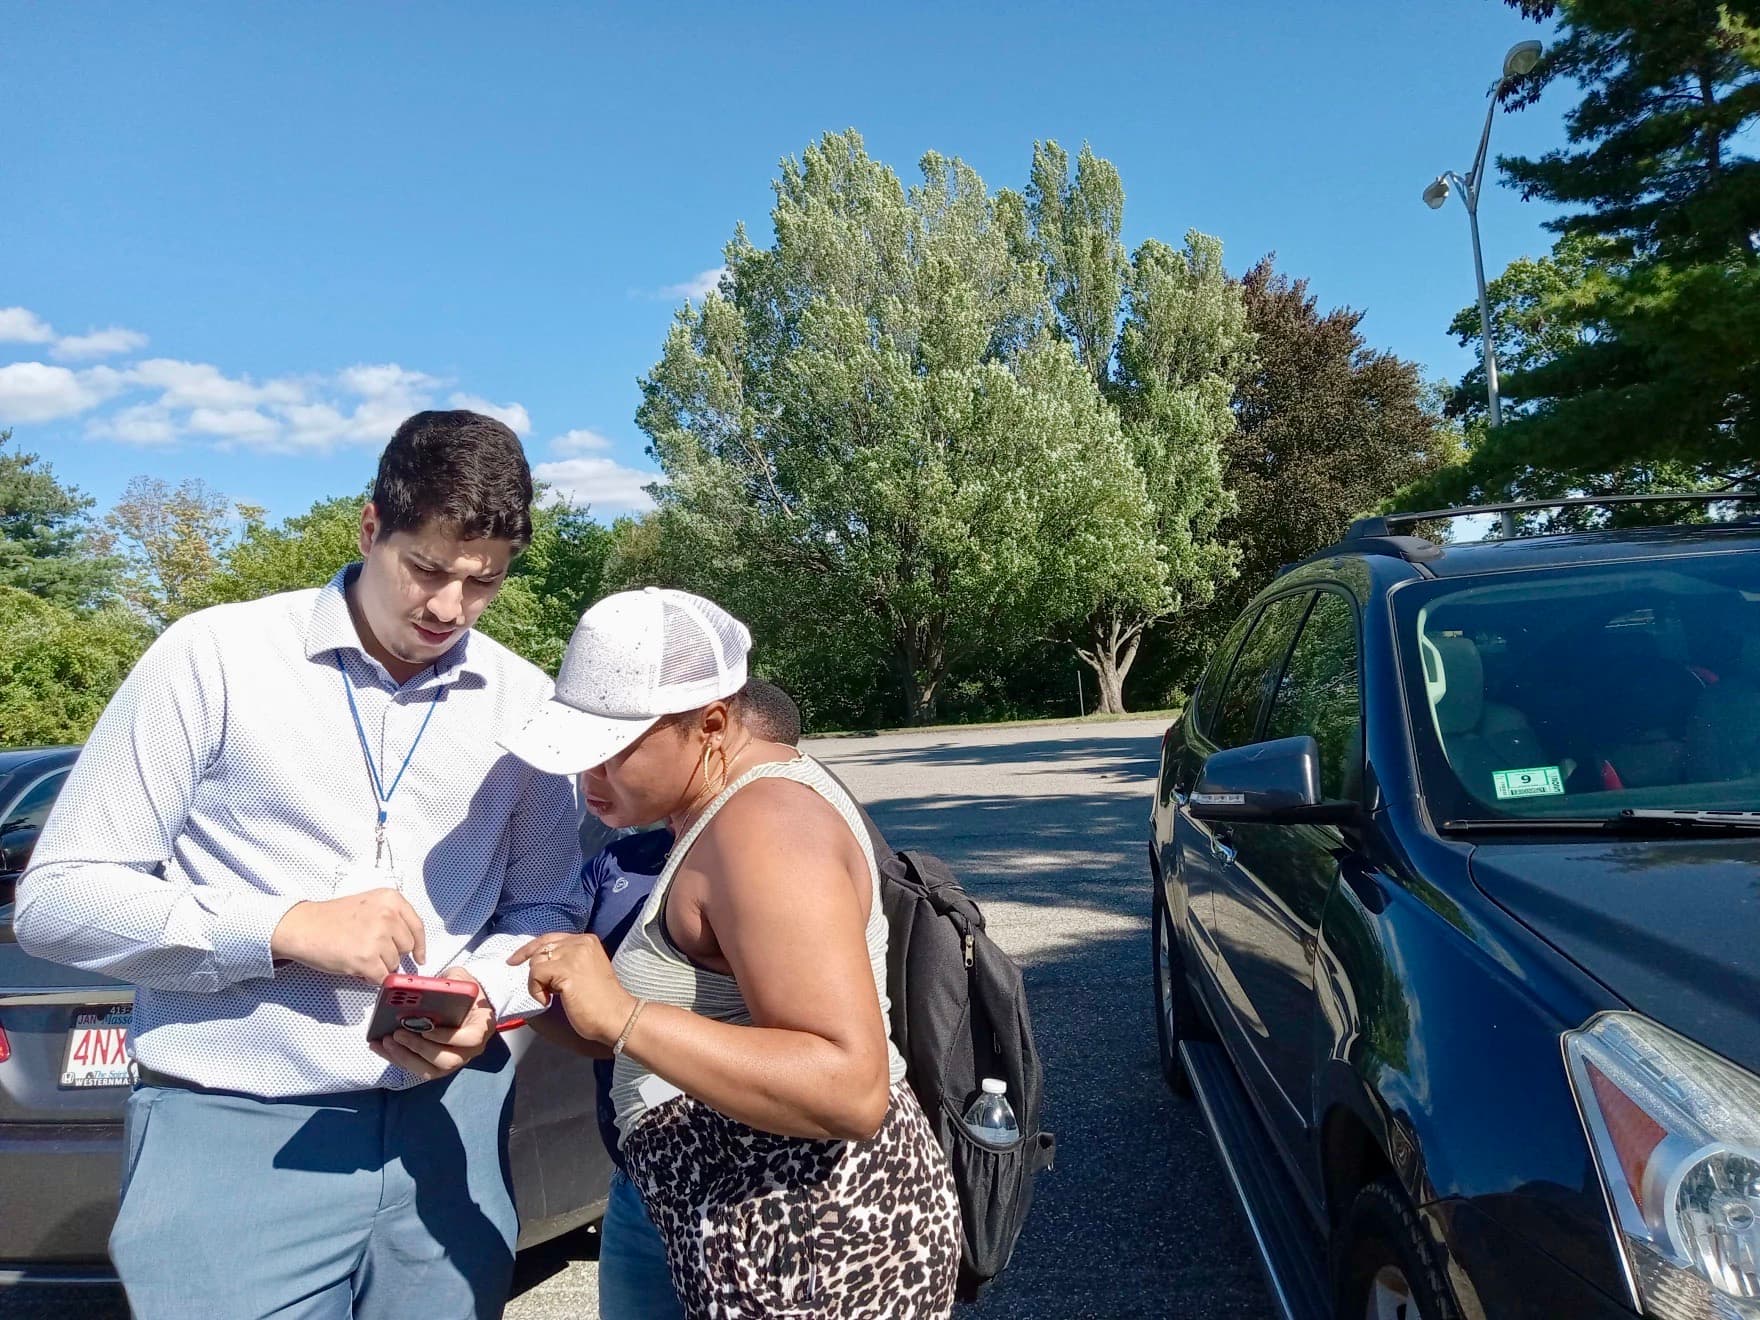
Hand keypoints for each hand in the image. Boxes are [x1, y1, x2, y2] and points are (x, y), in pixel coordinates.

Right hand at [270, 889, 426, 981]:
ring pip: (394, 964)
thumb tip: (411, 945)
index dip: (420, 945)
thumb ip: (391, 918)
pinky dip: (373, 978)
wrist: (303, 927)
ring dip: (380, 966)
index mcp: (390, 899)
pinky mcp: (366, 959)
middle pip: (406, 947)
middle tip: (371, 951)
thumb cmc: (332, 918)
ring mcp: (377, 937)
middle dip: (392, 954)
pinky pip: (382, 978)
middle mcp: (388, 916)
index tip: (420, 956)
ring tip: (359, 955)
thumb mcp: (368, 904)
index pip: (417, 926)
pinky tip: (359, 969)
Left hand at [369, 967, 494, 1080]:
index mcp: (480, 1027)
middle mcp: (470, 1050)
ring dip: (405, 1058)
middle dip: (419, 1049)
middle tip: (397, 1034)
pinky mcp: (436, 1064)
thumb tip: (432, 987)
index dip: (446, 1037)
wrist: (466, 1003)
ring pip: (430, 1070)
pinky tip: (380, 1047)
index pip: (469, 1040)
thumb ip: (452, 983)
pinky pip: (417, 1068)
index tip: (426, 1029)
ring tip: (386, 1042)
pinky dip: (397, 1059)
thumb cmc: (463, 991)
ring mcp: (454, 1060)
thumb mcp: (461, 979)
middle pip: (447, 1061)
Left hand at [508, 933, 633, 1045]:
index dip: (529, 949)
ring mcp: (574, 955)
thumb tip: (538, 962)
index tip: (515, 960)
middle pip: (540, 948)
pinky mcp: (566, 970)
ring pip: (536, 961)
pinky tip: (549, 1001)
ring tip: (552, 996)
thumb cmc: (600, 1001)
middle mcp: (580, 942)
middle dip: (533, 970)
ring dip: (537, 983)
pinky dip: (536, 990)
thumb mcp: (584, 970)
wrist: (616, 1016)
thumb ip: (567, 960)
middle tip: (537, 989)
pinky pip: (536, 975)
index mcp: (586, 940)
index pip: (549, 938)